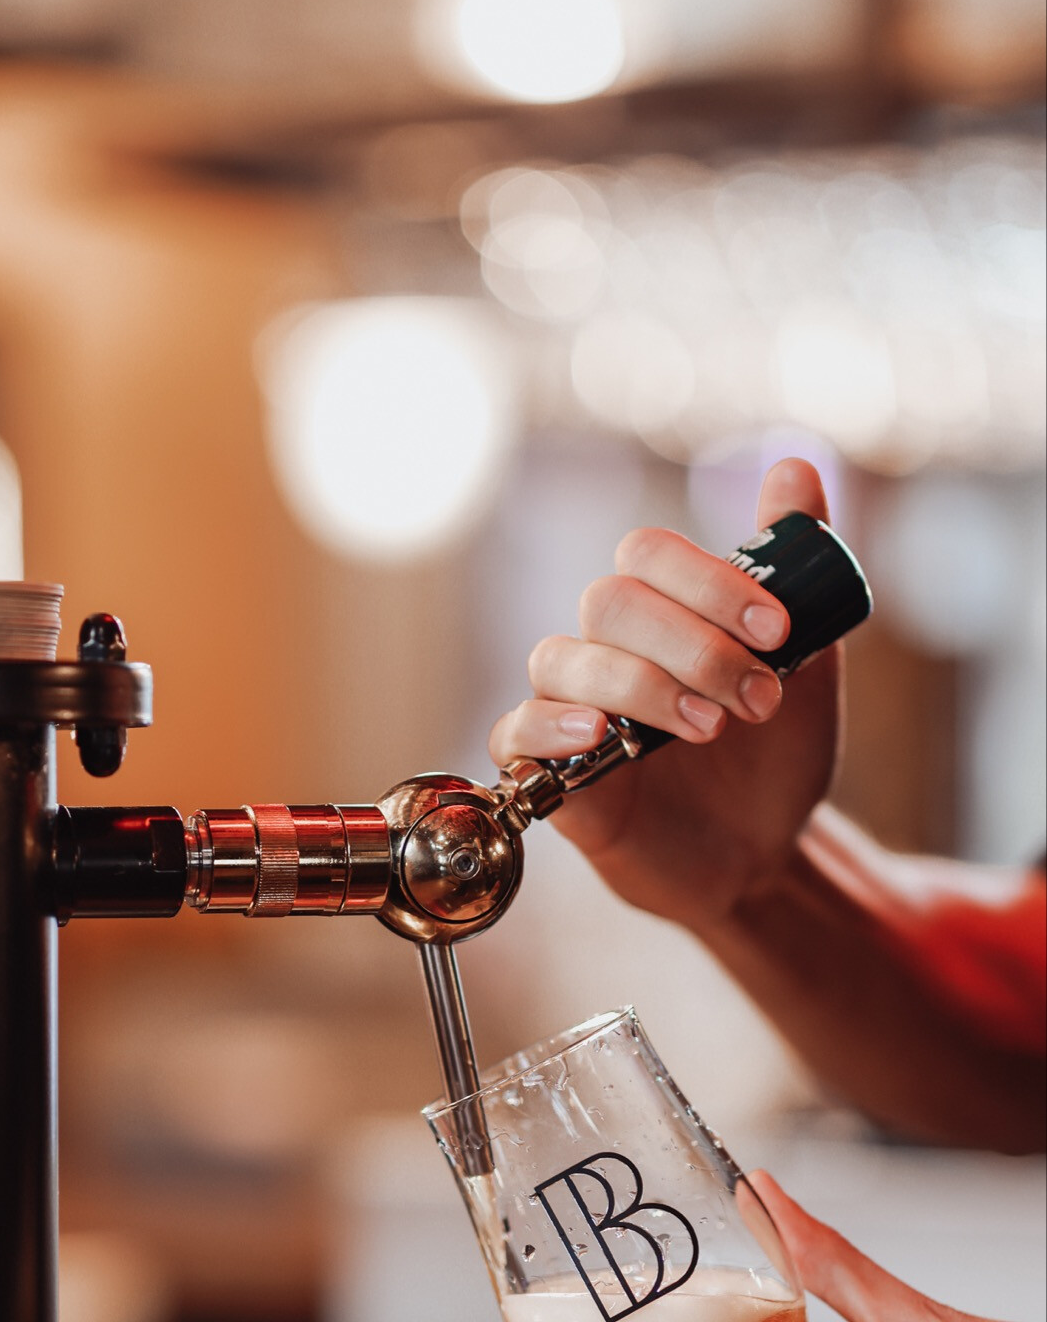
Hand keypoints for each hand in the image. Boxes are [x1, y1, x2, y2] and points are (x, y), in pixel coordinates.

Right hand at [488, 460, 841, 932]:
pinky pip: (513, 733)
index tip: (778, 629)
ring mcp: (572, 709)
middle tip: (759, 695)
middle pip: (609, 601)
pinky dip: (547, 726)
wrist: (766, 855)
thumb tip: (796, 466)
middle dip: (694, 643)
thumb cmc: (773, 758)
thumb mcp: (808, 661)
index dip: (710, 581)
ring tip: (712, 727)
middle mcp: (607, 650)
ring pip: (564, 659)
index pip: (649, 555)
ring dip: (642, 684)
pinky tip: (599, 735)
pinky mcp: (550, 775)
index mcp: (660, 613)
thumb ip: (797, 568)